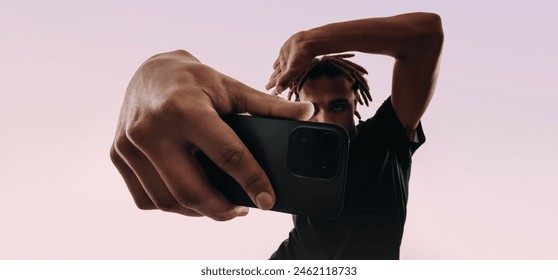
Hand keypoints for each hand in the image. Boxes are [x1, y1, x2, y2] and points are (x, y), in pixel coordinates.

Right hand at [110, 50, 312, 220]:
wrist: (149, 72)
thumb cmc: (194, 80)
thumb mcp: (230, 88)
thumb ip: (268, 107)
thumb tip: (308, 113)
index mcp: (185, 108)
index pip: (226, 155)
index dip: (252, 181)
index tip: (267, 199)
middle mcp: (152, 129)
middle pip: (192, 190)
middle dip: (223, 210)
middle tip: (242, 209)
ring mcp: (129, 145)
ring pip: (169, 201)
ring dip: (198, 211)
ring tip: (219, 204)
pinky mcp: (119, 156)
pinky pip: (147, 199)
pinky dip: (172, 205)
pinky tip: (189, 195)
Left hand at [265, 31, 316, 94]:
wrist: (307, 42)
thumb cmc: (302, 57)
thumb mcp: (293, 69)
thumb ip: (285, 80)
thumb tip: (278, 91)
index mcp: (289, 74)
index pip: (280, 83)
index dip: (275, 88)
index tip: (271, 94)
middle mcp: (287, 69)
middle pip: (278, 78)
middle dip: (273, 83)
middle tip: (267, 88)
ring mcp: (286, 61)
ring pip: (278, 70)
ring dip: (274, 75)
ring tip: (270, 80)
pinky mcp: (284, 53)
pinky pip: (278, 61)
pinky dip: (276, 65)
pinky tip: (274, 67)